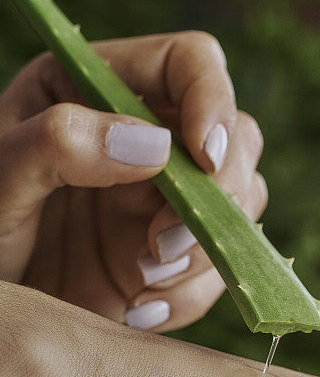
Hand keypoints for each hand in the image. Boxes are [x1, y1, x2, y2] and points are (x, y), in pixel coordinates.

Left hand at [0, 32, 265, 329]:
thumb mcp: (0, 177)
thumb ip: (59, 143)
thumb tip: (156, 147)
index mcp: (97, 89)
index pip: (189, 64)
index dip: (212, 99)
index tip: (203, 158)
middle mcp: (145, 140)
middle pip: (236, 139)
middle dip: (217, 197)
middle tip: (163, 246)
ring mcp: (163, 202)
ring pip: (240, 208)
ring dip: (205, 252)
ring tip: (142, 282)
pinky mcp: (171, 259)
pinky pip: (217, 270)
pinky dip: (191, 296)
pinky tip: (138, 312)